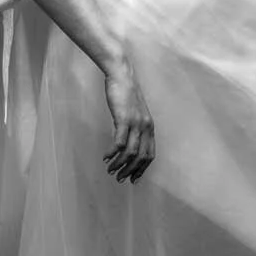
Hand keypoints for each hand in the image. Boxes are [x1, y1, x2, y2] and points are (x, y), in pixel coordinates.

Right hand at [102, 58, 154, 182]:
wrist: (122, 76)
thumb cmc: (126, 94)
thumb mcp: (134, 113)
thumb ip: (134, 128)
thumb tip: (126, 144)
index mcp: (150, 127)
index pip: (150, 155)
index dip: (141, 169)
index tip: (133, 179)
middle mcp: (146, 127)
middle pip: (141, 157)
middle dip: (130, 171)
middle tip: (119, 178)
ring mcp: (136, 123)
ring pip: (130, 152)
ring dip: (119, 164)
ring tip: (110, 170)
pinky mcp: (124, 119)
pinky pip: (120, 142)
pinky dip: (113, 153)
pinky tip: (105, 157)